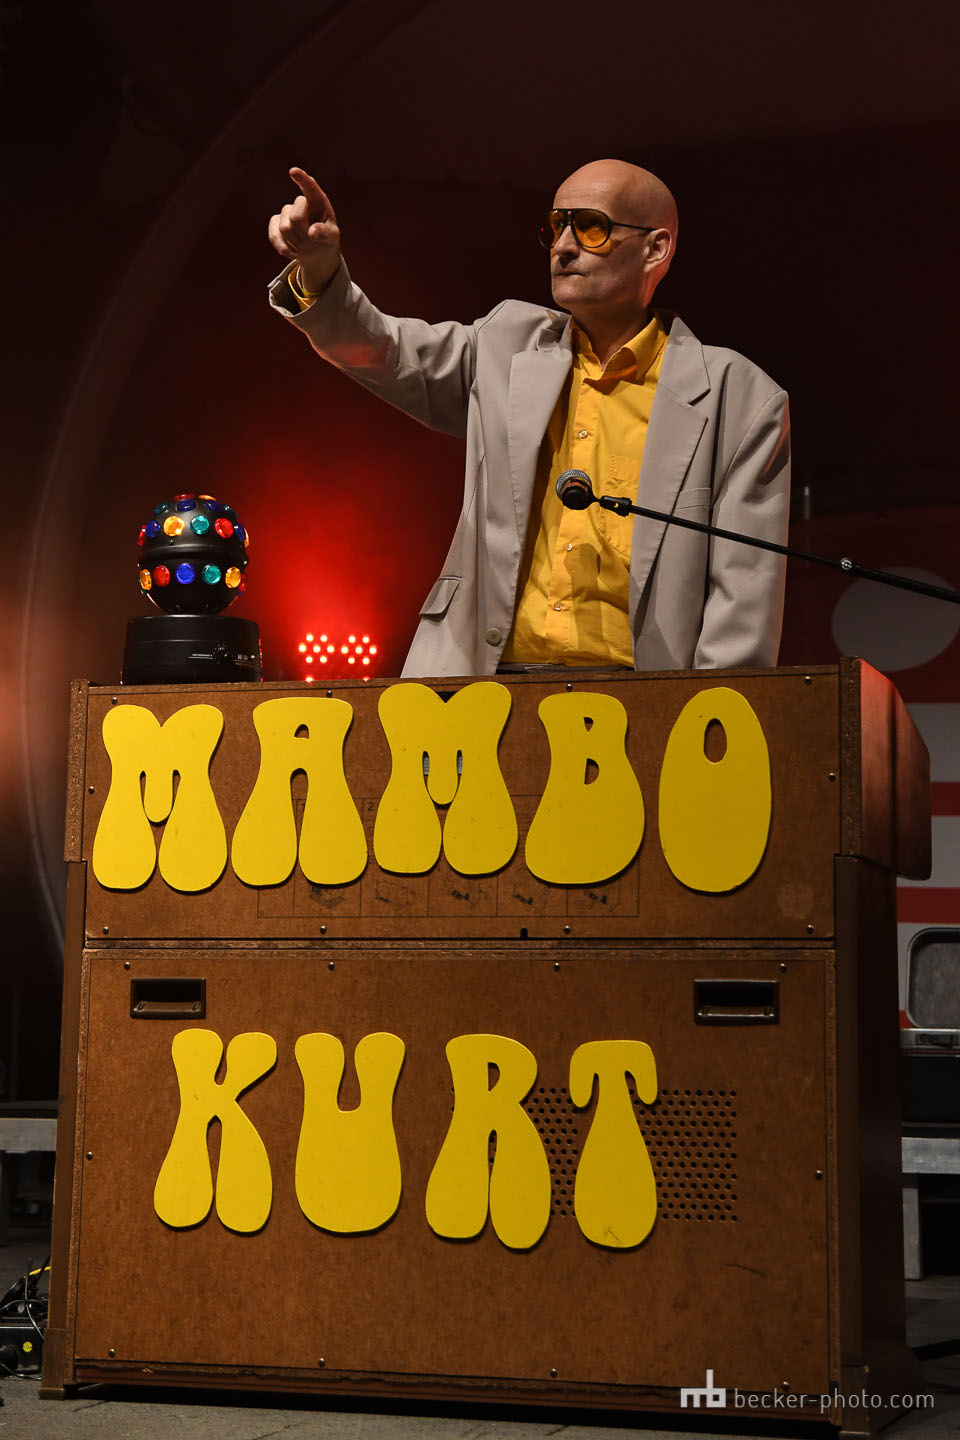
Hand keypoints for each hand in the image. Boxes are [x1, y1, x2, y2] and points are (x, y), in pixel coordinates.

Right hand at [268, 168, 340, 293]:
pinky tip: (293, 250)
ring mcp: (286, 212)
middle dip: (303, 234)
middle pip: (295, 217)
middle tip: (311, 240)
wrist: (316, 250)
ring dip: (295, 242)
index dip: (302, 179)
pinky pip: (274, 235)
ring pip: (284, 228)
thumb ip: (326, 233)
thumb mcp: (332, 237)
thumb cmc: (326, 239)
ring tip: (304, 244)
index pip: (310, 188)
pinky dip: (284, 247)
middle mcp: (301, 203)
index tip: (293, 171)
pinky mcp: (275, 222)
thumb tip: (312, 232)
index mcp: (318, 201)